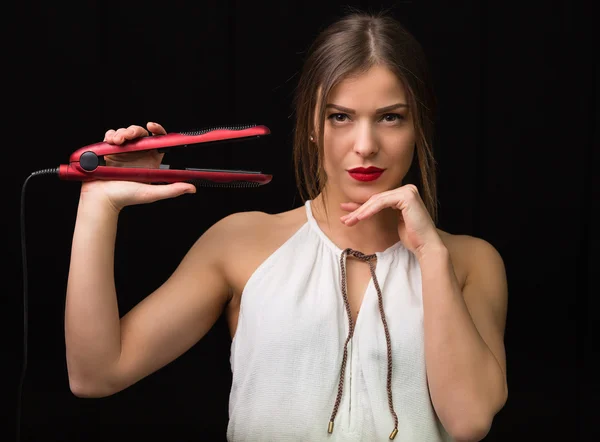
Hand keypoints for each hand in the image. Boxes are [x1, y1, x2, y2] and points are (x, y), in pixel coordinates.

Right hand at [81, 122, 195, 211]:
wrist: (102, 199)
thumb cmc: (126, 198)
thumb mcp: (151, 193)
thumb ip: (172, 190)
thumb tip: (191, 188)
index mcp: (150, 161)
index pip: (158, 141)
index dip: (157, 131)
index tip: (152, 126)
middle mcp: (138, 155)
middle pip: (140, 133)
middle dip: (133, 130)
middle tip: (128, 136)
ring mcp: (124, 152)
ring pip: (125, 132)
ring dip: (121, 133)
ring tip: (117, 142)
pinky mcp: (110, 150)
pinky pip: (111, 136)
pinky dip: (110, 135)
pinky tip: (110, 142)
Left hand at [339, 184, 442, 256]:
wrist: (426, 246)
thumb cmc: (412, 237)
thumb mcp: (391, 222)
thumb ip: (379, 212)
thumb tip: (360, 210)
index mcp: (404, 193)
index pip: (378, 199)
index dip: (361, 206)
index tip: (346, 212)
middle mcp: (407, 189)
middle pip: (376, 199)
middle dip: (358, 209)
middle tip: (345, 219)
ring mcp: (408, 191)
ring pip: (377, 201)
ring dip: (361, 211)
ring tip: (349, 220)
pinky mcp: (407, 196)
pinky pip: (382, 202)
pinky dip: (369, 210)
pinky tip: (360, 217)